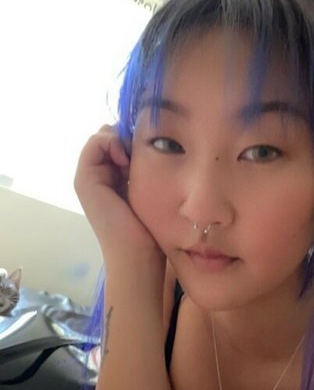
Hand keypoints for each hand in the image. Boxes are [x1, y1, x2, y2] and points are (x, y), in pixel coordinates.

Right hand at [74, 124, 164, 270]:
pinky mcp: (85, 178)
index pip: (121, 139)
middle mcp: (99, 174)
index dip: (135, 137)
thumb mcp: (151, 188)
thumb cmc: (150, 228)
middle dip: (128, 136)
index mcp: (114, 177)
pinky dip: (111, 141)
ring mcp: (89, 176)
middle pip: (112, 135)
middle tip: (143, 152)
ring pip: (104, 135)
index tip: (152, 149)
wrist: (137, 254)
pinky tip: (125, 159)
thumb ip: (146, 166)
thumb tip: (151, 139)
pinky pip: (95, 141)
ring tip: (134, 159)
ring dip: (121, 139)